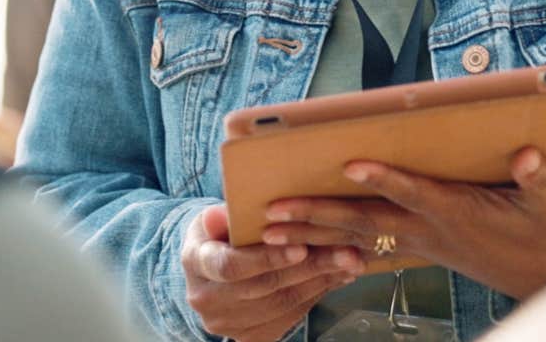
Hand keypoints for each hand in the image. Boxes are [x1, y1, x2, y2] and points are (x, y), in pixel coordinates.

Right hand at [181, 203, 363, 341]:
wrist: (212, 269)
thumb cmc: (219, 233)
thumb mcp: (215, 216)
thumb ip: (221, 217)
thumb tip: (222, 215)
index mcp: (195, 263)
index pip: (230, 266)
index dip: (267, 259)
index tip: (301, 248)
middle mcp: (207, 299)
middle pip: (264, 287)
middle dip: (310, 268)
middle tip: (345, 251)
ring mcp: (227, 323)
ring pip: (282, 304)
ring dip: (321, 281)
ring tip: (350, 260)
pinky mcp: (248, 336)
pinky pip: (289, 316)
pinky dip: (317, 294)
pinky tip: (337, 276)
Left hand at [261, 147, 545, 300]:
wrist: (543, 274)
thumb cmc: (543, 232)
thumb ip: (536, 178)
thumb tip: (528, 156)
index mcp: (456, 212)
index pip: (413, 192)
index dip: (384, 179)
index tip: (350, 164)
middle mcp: (428, 230)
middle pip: (365, 222)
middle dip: (319, 216)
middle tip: (276, 212)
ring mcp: (418, 243)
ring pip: (356, 238)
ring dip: (313, 233)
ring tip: (272, 228)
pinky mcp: (416, 250)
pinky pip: (366, 252)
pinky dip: (333, 249)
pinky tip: (305, 250)